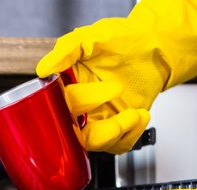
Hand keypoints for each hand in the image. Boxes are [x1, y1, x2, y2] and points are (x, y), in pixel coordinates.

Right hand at [36, 0, 196, 153]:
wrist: (153, 47)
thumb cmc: (122, 39)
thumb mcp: (91, 37)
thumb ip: (66, 50)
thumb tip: (43, 70)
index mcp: (66, 85)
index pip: (63, 104)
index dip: (83, 101)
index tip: (109, 89)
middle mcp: (79, 106)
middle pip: (75, 133)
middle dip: (100, 127)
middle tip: (119, 95)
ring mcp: (97, 119)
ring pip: (95, 143)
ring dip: (117, 131)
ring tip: (135, 113)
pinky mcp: (116, 128)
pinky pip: (118, 144)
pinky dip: (131, 134)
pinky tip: (140, 115)